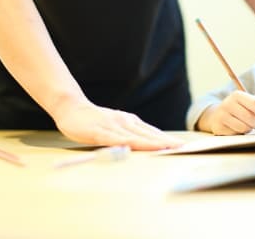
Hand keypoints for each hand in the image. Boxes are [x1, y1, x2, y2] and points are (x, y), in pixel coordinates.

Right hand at [53, 98, 183, 150]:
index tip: (182, 145)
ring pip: (135, 136)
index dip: (167, 139)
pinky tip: (134, 147)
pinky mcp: (99, 131)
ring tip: (165, 148)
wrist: (71, 107)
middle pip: (148, 134)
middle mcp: (125, 122)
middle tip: (181, 147)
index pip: (152, 132)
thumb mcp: (115, 127)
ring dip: (151, 142)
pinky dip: (126, 143)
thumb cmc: (94, 120)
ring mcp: (113, 126)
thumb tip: (145, 145)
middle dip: (165, 141)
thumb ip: (129, 135)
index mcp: (130, 122)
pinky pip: (114, 139)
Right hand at [198, 91, 254, 134]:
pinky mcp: (219, 127)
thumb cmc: (238, 109)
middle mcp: (228, 103)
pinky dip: (240, 133)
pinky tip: (238, 129)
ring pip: (243, 127)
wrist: (217, 116)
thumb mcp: (249, 102)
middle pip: (249, 117)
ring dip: (249, 129)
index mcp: (237, 95)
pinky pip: (236, 133)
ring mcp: (222, 115)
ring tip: (247, 126)